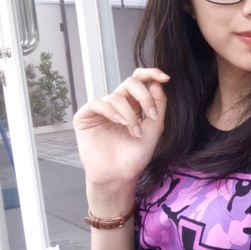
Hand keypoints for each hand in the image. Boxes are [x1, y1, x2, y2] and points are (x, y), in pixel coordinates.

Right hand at [73, 68, 169, 187]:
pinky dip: (111, 111)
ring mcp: (101, 110)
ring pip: (116, 96)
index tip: (164, 78)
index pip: (140, 82)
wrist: (119, 175)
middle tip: (150, 115)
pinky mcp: (85, 117)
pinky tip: (119, 123)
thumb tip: (157, 83)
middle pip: (130, 83)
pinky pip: (98, 103)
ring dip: (129, 114)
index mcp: (134, 105)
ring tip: (134, 132)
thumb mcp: (154, 129)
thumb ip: (157, 106)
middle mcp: (118, 105)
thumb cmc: (136, 155)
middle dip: (143, 96)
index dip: (151, 74)